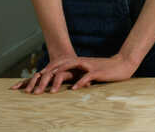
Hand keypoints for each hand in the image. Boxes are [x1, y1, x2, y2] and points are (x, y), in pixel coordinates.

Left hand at [10, 53, 138, 92]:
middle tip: (33, 88)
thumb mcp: (89, 73)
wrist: (123, 64)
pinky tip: (73, 89)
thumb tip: (67, 84)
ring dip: (58, 80)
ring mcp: (88, 66)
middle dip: (45, 77)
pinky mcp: (97, 71)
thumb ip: (78, 76)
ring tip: (48, 91)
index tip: (31, 81)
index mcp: (77, 63)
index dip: (43, 72)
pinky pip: (86, 76)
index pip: (56, 66)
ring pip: (69, 70)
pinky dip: (79, 82)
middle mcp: (80, 62)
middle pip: (58, 67)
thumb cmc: (106, 70)